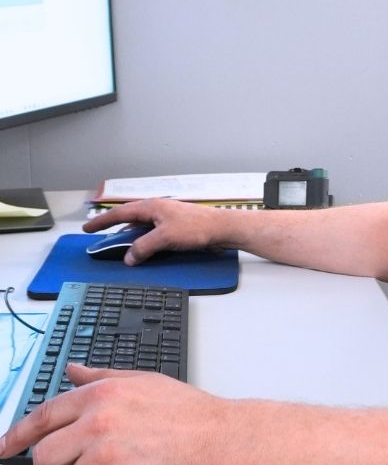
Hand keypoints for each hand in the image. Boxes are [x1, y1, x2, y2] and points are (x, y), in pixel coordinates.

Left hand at [0, 364, 227, 464]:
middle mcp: (98, 423)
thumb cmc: (191, 414)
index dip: (18, 435)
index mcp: (101, 395)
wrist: (224, 440)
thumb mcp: (144, 382)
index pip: (42, 417)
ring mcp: (106, 456)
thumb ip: (102, 375)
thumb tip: (73, 370)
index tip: (6, 447)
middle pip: (46, 456)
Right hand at [82, 198, 224, 264]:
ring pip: (141, 227)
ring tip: (119, 248)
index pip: (119, 213)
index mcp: (151, 206)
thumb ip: (143, 247)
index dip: (102, 221)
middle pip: (129, 219)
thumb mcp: (164, 238)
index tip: (87, 228)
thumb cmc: (196, 228)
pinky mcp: (176, 228)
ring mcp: (167, 218)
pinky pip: (153, 234)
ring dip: (130, 237)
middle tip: (100, 238)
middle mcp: (157, 210)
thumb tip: (128, 258)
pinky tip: (144, 251)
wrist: (223, 229)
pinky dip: (144, 241)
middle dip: (114, 228)